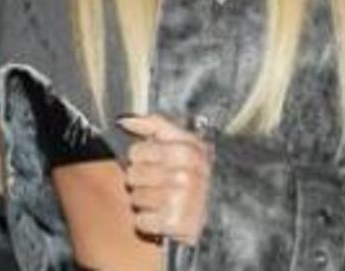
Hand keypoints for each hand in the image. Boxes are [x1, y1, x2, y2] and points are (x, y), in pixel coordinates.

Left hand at [117, 113, 212, 245]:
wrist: (220, 212)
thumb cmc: (191, 173)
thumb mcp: (181, 142)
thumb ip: (154, 126)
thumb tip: (124, 120)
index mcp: (189, 151)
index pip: (137, 151)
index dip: (141, 157)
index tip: (154, 161)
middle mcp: (187, 175)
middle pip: (133, 175)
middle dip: (141, 180)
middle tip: (158, 182)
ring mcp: (182, 200)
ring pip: (135, 198)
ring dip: (143, 201)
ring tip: (162, 199)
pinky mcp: (175, 225)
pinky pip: (140, 221)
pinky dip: (147, 222)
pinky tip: (162, 216)